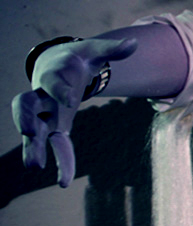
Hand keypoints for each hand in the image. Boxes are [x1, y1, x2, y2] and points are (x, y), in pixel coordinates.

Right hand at [11, 37, 136, 186]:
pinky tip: (64, 181)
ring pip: (31, 132)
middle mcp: (42, 96)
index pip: (52, 82)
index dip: (60, 89)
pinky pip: (52, 146)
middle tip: (31, 132)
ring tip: (35, 165)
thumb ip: (113, 50)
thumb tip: (135, 43)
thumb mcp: (94, 51)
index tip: (71, 100)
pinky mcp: (50, 128)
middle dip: (26, 118)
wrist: (57, 66)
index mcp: (54, 75)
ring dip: (32, 148)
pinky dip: (58, 161)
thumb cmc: (77, 60)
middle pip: (25, 106)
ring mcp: (43, 114)